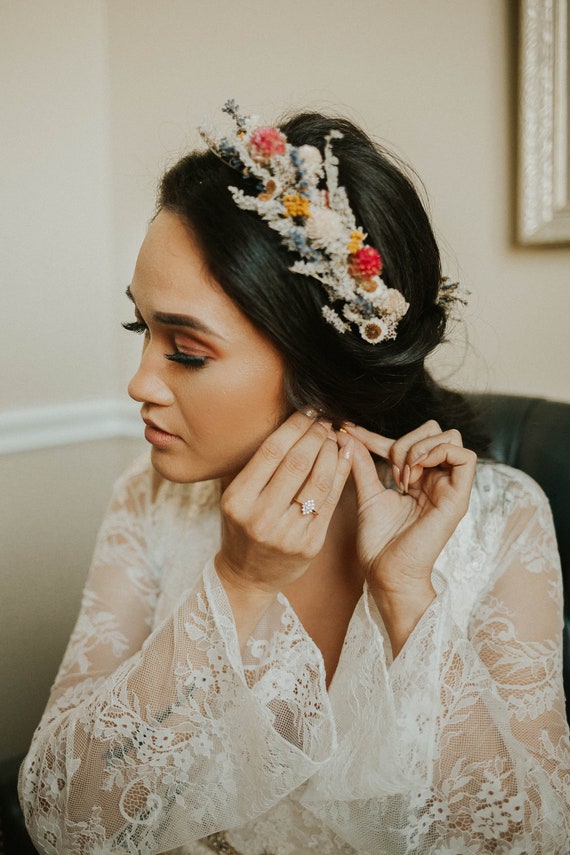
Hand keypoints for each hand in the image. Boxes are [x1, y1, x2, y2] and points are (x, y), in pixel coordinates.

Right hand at [215, 411, 352, 603]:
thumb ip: (257, 466)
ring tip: (335, 438)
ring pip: (318, 481)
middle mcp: (260, 517)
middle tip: (325, 422)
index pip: (271, 452)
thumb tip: (291, 424)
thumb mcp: (237, 497)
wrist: (248, 577)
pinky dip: (341, 475)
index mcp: (237, 500)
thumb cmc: (242, 527)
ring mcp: (286, 533)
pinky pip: (329, 502)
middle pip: (296, 462)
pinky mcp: (309, 545)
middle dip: (316, 436)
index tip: (307, 412)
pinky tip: (346, 457)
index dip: (294, 427)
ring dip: (331, 452)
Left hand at [342, 419, 475, 607]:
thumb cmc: (379, 542)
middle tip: (390, 470)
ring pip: (451, 437)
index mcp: (418, 479)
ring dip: (419, 449)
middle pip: (435, 431)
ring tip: (402, 477)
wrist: (386, 572)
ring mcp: (450, 488)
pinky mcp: (459, 498)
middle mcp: (437, 480)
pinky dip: (437, 453)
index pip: (405, 442)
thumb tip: (348, 436)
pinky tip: (414, 474)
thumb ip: (362, 464)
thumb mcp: (368, 494)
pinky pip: (465, 457)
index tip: (350, 433)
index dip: (377, 436)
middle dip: (406, 441)